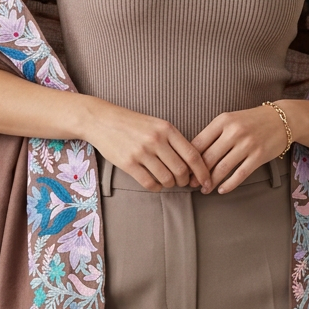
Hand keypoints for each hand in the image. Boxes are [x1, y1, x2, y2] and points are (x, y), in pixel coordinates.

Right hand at [86, 99, 212, 191]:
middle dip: (185, 181)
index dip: (203, 171)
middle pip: (181, 170)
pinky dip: (156, 187)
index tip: (206, 181)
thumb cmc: (132, 124)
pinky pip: (150, 184)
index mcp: (166, 129)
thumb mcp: (157, 124)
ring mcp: (141, 152)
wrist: (102, 120)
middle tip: (183, 182)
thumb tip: (193, 163)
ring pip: (167, 179)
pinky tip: (155, 184)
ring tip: (168, 181)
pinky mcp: (128, 163)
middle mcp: (156, 140)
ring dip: (170, 184)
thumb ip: (174, 140)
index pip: (192, 155)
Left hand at [190, 104, 288, 193]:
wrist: (282, 119)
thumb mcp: (230, 120)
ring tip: (204, 189)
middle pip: (208, 158)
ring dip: (210, 182)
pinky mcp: (258, 156)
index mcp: (222, 121)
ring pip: (222, 168)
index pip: (198, 143)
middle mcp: (234, 131)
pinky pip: (239, 174)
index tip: (184, 170)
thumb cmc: (251, 121)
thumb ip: (213, 134)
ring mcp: (247, 144)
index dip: (188, 159)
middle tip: (190, 184)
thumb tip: (193, 155)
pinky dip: (228, 185)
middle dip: (197, 174)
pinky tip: (221, 190)